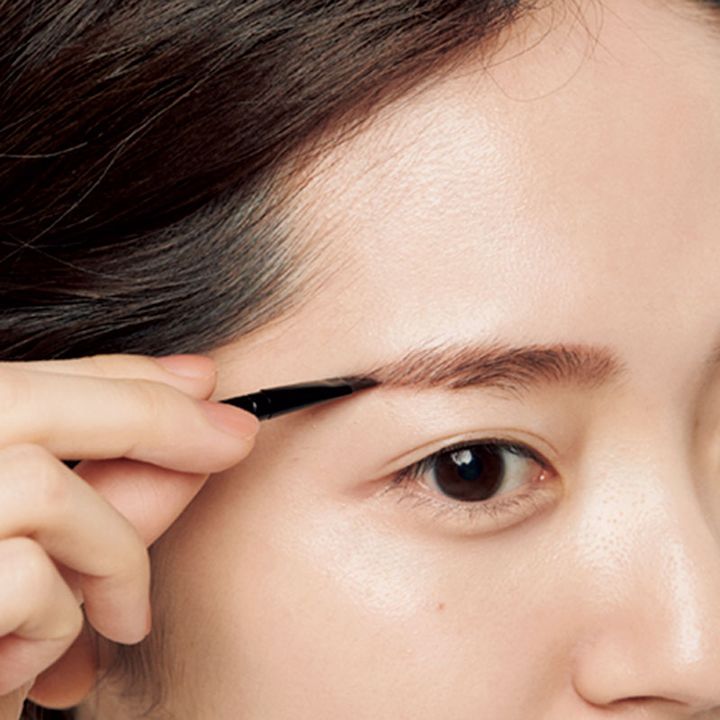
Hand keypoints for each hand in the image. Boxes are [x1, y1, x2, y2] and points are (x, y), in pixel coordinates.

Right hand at [0, 354, 257, 716]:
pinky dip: (60, 627)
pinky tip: (36, 667)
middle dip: (155, 418)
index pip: (38, 379)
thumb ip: (106, 479)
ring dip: (112, 561)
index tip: (204, 382)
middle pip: (41, 405)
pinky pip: (28, 587)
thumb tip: (196, 400)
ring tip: (124, 619)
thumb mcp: (37, 546)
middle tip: (234, 439)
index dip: (129, 377)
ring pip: (47, 499)